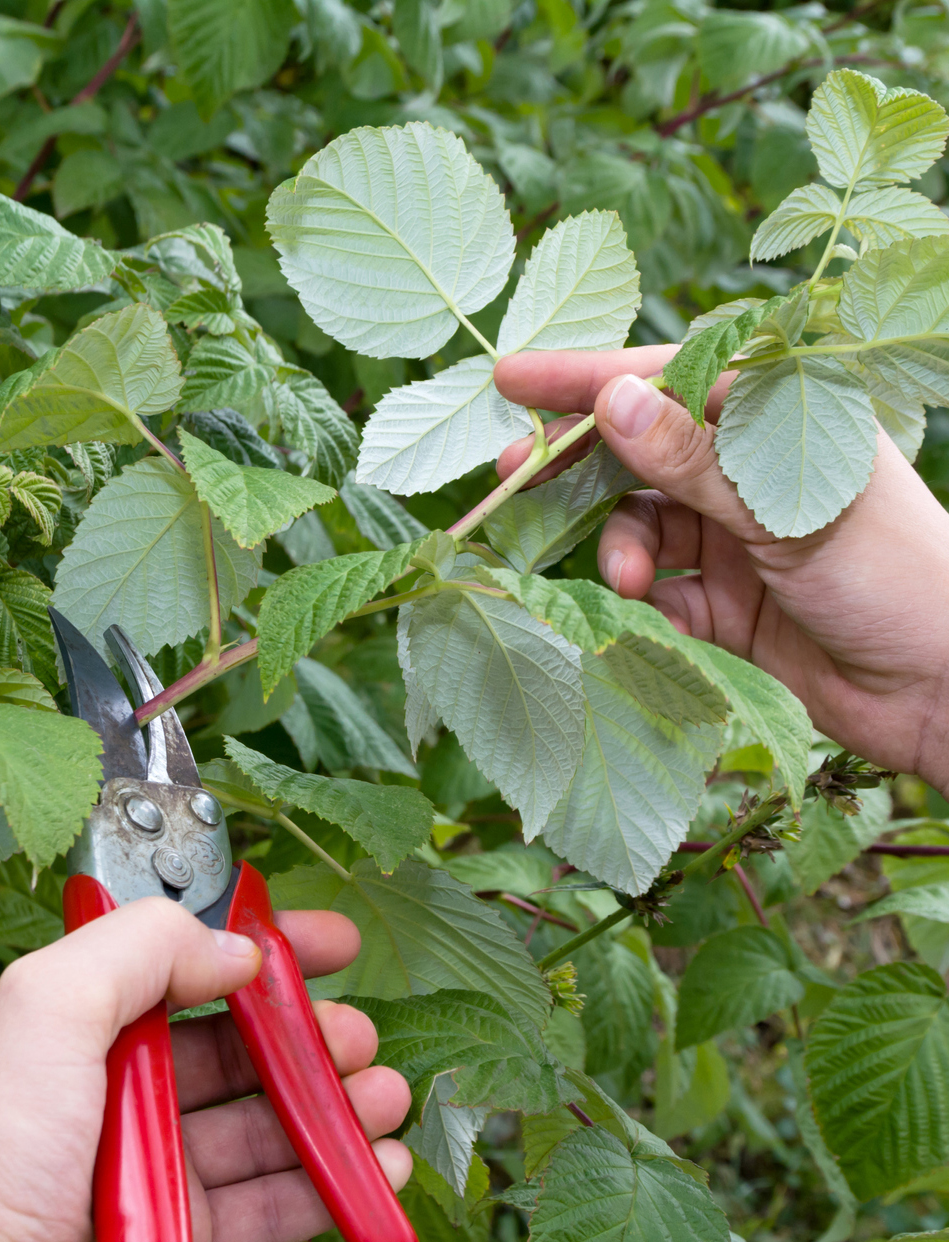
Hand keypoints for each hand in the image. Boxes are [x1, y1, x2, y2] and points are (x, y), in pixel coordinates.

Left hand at [0, 899, 410, 1241]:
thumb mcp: (48, 1010)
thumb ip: (140, 948)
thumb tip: (235, 948)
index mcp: (91, 1023)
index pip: (192, 963)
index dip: (267, 947)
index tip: (332, 942)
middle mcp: (126, 1089)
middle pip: (243, 1047)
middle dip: (313, 1035)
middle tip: (363, 1036)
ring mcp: (159, 1166)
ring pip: (268, 1123)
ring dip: (336, 1108)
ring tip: (387, 1101)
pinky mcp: (185, 1239)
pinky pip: (273, 1202)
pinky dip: (329, 1186)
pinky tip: (376, 1172)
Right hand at [495, 347, 948, 793]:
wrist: (944, 689)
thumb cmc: (890, 573)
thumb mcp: (782, 508)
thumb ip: (691, 458)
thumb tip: (610, 399)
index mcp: (780, 418)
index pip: (671, 377)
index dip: (587, 378)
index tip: (511, 380)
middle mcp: (750, 472)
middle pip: (642, 451)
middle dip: (579, 466)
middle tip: (514, 478)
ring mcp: (736, 540)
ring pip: (642, 526)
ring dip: (621, 550)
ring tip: (625, 582)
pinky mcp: (726, 607)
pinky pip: (658, 594)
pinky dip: (643, 606)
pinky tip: (644, 618)